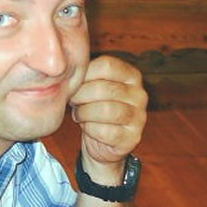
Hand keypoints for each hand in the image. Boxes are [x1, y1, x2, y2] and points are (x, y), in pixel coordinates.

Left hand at [69, 55, 147, 174]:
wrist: (102, 141)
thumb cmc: (94, 106)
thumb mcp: (92, 85)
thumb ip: (86, 74)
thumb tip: (67, 71)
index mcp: (131, 75)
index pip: (106, 65)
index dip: (85, 74)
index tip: (75, 83)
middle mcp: (140, 94)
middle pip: (102, 88)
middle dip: (80, 96)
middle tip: (73, 101)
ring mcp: (139, 117)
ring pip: (105, 110)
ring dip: (84, 113)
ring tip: (79, 114)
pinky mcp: (132, 138)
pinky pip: (105, 131)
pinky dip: (89, 129)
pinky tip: (87, 127)